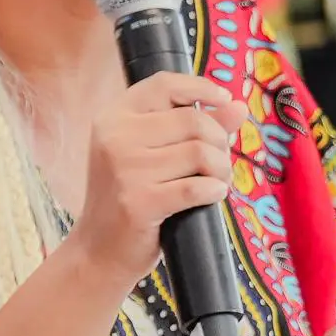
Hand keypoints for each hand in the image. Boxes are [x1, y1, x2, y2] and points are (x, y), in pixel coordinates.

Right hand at [72, 72, 249, 287]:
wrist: (98, 251)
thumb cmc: (127, 198)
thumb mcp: (150, 154)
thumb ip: (192, 128)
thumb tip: (238, 106)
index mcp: (114, 118)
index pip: (163, 85)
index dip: (200, 87)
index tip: (223, 99)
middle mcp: (115, 137)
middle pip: (192, 120)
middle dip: (220, 141)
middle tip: (219, 163)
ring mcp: (125, 170)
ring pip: (199, 153)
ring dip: (221, 169)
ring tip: (217, 181)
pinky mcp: (139, 202)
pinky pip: (196, 187)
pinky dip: (214, 191)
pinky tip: (212, 195)